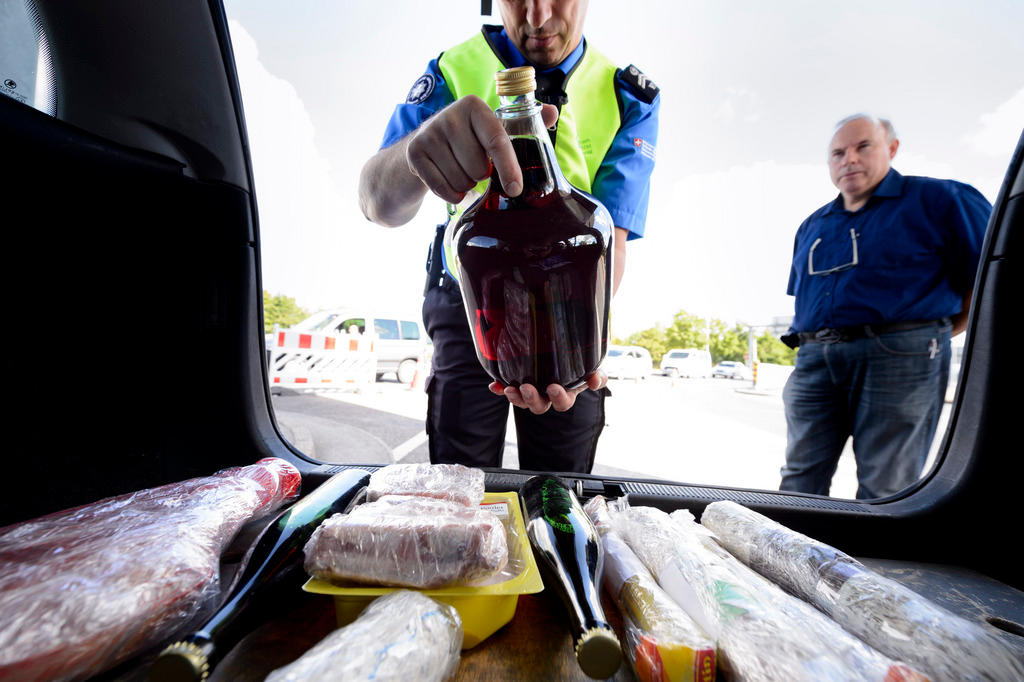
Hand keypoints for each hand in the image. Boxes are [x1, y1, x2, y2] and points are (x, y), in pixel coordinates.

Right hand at [405, 95, 557, 202]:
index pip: (496, 140)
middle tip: (474, 166)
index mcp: (473, 106)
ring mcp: (429, 134)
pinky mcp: (414, 153)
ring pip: (462, 179)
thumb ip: (523, 122)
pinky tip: (448, 182)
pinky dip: (450, 194)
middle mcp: (449, 115)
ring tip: (459, 171)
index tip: (516, 188)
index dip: (508, 167)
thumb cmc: (465, 141)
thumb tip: (554, 112)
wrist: (420, 150)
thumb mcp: (491, 129)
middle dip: (481, 175)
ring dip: (465, 184)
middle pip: (478, 166)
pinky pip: (442, 188)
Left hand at [489, 370, 607, 413]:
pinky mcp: (518, 384)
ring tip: (510, 389)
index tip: (553, 387)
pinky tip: (494, 385)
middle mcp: (547, 395)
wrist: (563, 350)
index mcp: (566, 393)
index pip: (563, 402)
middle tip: (526, 388)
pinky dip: (500, 388)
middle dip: (532, 399)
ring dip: (515, 397)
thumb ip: (597, 374)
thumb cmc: (580, 362)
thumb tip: (595, 381)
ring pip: (523, 401)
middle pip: (539, 406)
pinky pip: (507, 389)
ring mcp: (532, 391)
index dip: (558, 398)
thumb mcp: (593, 367)